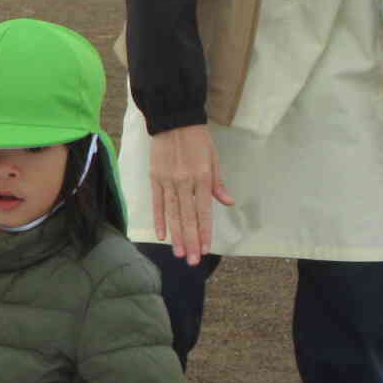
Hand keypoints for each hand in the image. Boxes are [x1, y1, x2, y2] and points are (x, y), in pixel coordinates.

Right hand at [148, 124, 233, 265]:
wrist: (173, 121)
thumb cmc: (197, 139)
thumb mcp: (213, 159)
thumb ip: (218, 184)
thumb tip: (227, 202)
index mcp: (201, 178)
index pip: (203, 211)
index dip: (204, 232)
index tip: (206, 249)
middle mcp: (184, 183)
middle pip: (187, 217)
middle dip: (191, 241)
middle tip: (193, 261)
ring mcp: (167, 182)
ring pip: (172, 214)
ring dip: (176, 236)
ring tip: (180, 253)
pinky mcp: (155, 179)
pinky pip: (157, 203)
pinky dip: (159, 220)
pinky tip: (161, 235)